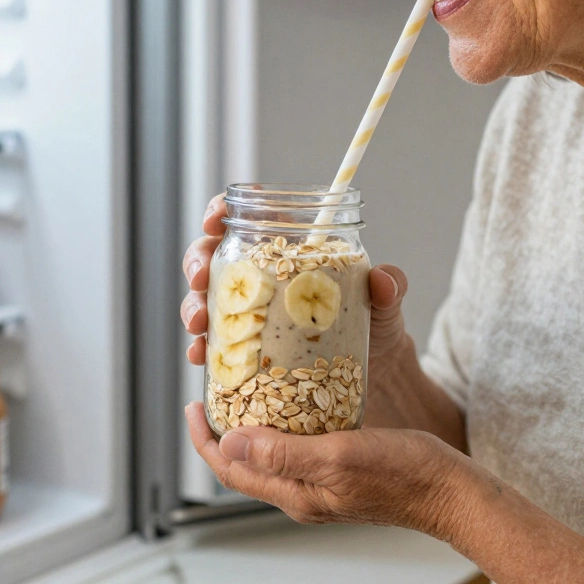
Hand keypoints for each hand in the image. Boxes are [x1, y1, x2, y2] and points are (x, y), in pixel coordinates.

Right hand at [180, 193, 416, 369]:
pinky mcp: (246, 350)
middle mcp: (262, 278)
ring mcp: (250, 314)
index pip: (247, 217)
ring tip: (199, 323)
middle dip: (196, 262)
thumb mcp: (386, 302)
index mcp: (290, 251)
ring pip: (206, 299)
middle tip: (199, 277)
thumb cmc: (377, 324)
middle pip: (213, 255)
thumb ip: (390, 286)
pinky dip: (202, 348)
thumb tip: (384, 279)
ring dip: (193, 306)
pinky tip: (201, 355)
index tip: (217, 217)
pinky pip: (214, 345)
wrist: (376, 374)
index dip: (221, 210)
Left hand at [184, 402, 470, 534]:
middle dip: (224, 427)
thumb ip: (284, 453)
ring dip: (253, 422)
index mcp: (297, 494)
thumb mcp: (340, 456)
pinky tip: (294, 395)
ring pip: (271, 452)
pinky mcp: (340, 468)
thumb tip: (230, 444)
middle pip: (245, 463)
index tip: (193, 405)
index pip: (231, 470)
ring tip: (247, 386)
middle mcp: (303, 492)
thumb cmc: (404, 476)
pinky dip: (285, 420)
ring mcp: (321, 482)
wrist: (450, 490)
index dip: (206, 440)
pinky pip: (299, 445)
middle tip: (217, 388)